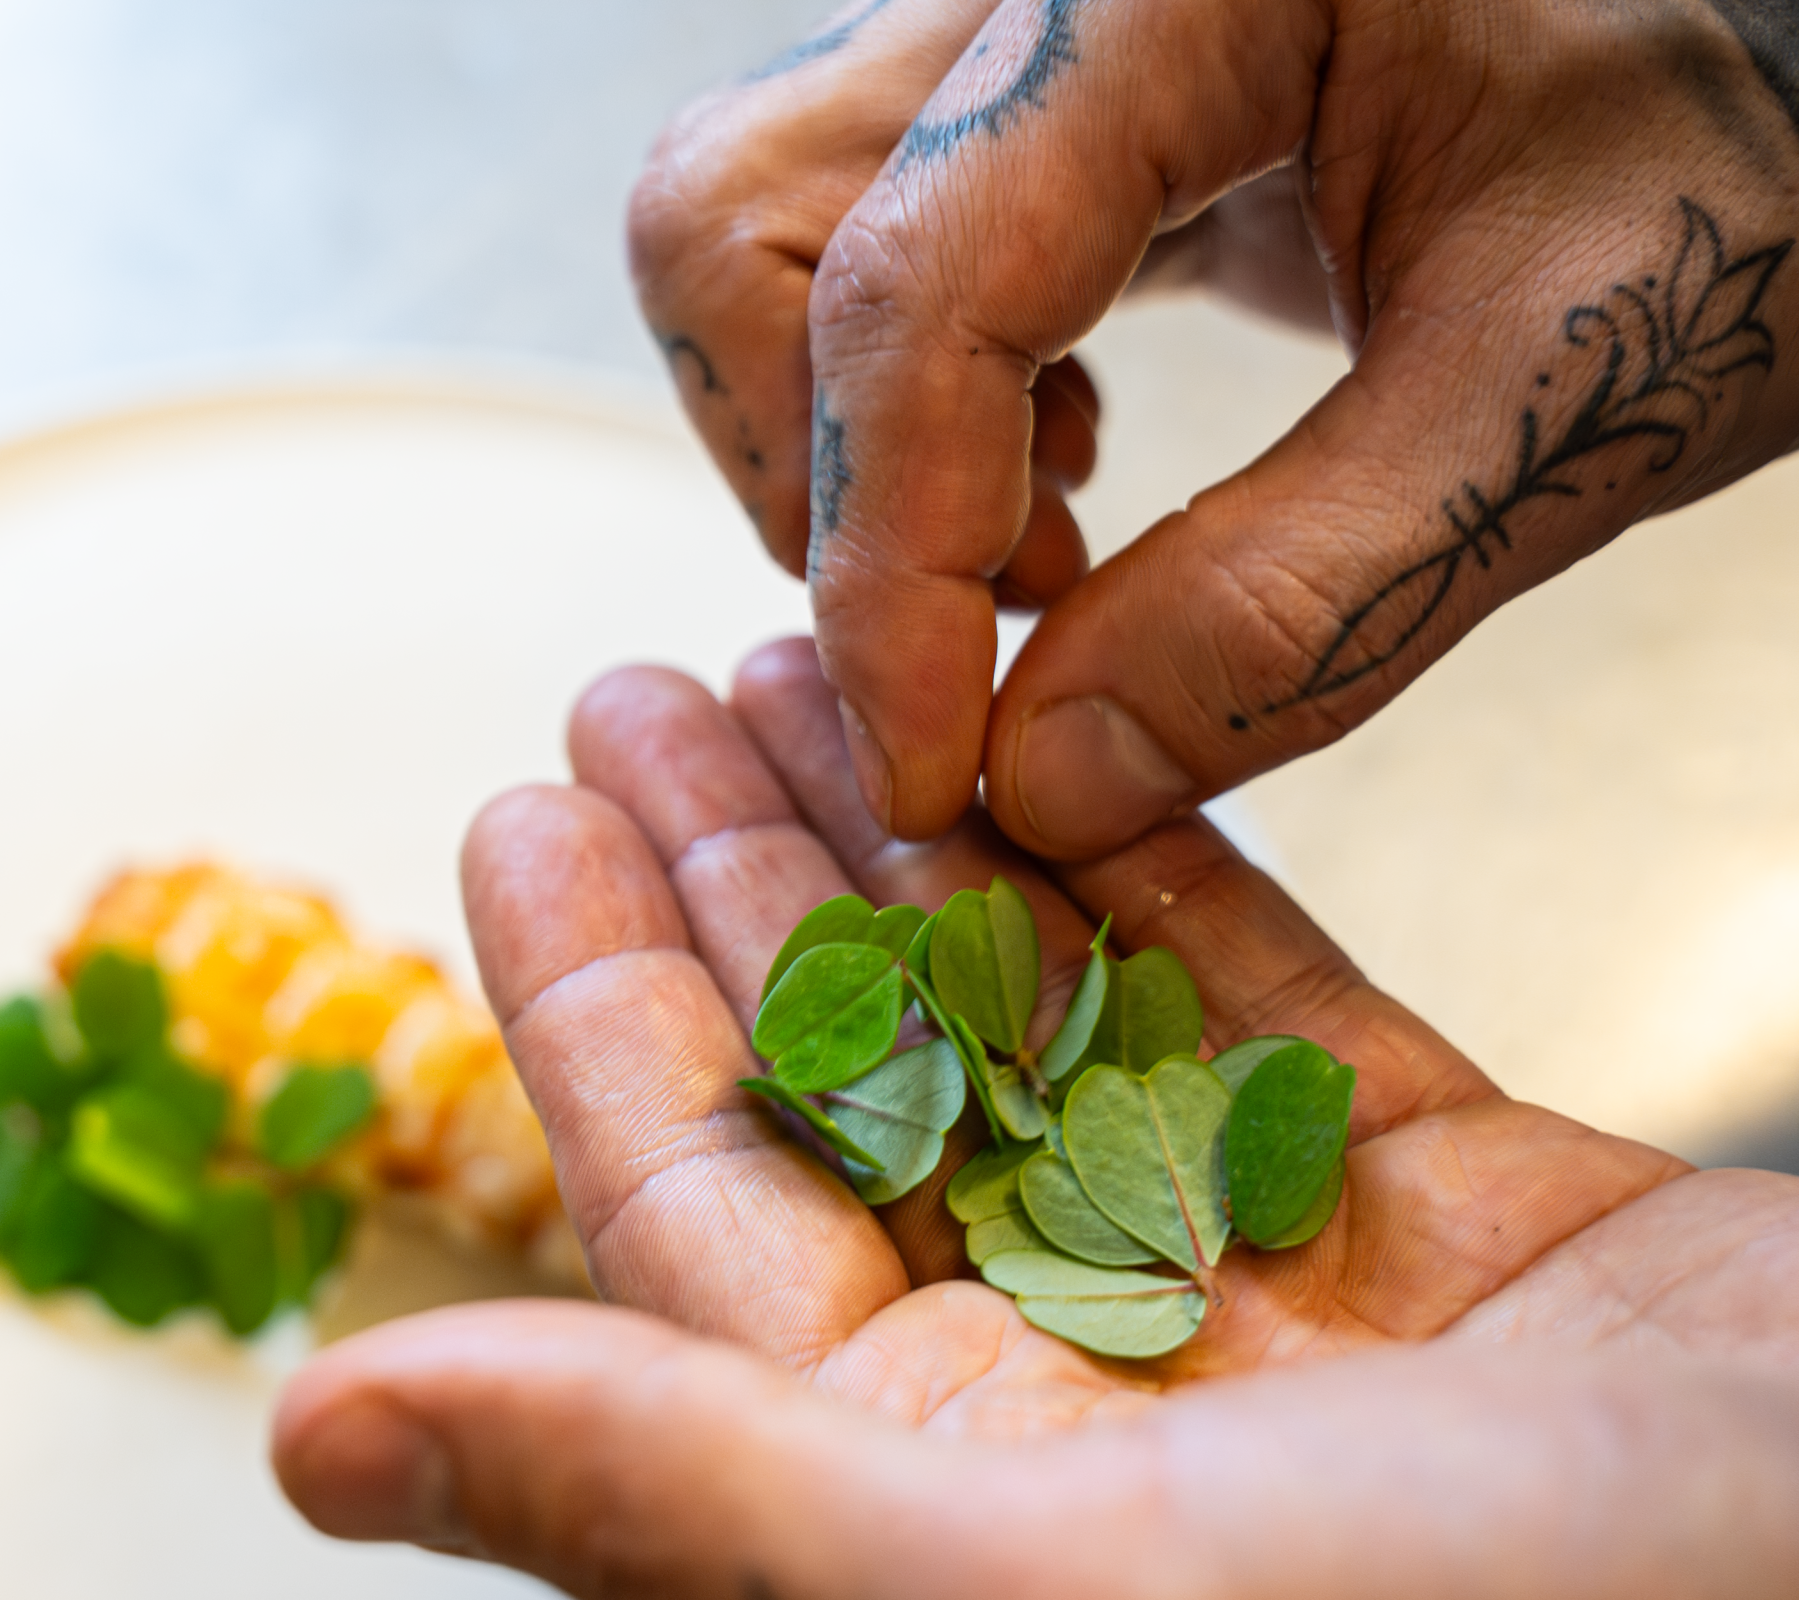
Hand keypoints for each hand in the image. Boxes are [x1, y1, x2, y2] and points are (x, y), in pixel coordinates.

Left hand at [272, 638, 1798, 1598]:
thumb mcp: (1015, 1581)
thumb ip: (674, 1489)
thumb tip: (314, 1434)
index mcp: (932, 1502)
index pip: (705, 1215)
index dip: (594, 1007)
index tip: (513, 815)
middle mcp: (1083, 1410)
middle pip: (849, 1090)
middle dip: (733, 880)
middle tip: (625, 688)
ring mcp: (1266, 1305)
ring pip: (1033, 1023)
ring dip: (913, 837)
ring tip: (796, 657)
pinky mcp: (1444, 1213)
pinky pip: (1246, 1000)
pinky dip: (1142, 863)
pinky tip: (1039, 724)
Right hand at [630, 0, 1798, 848]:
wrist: (1740, 71)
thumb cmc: (1708, 190)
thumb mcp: (1568, 388)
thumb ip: (1314, 596)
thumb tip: (1038, 783)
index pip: (921, 279)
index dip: (893, 554)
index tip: (935, 769)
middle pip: (736, 221)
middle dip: (815, 483)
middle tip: (974, 648)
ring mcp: (1002, 40)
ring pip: (743, 238)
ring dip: (835, 458)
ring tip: (1036, 568)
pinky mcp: (1009, 117)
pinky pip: (834, 258)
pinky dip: (892, 423)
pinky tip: (1058, 492)